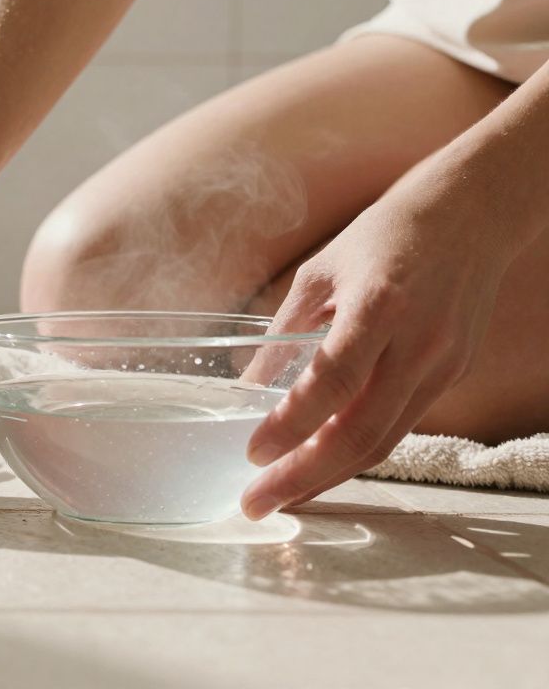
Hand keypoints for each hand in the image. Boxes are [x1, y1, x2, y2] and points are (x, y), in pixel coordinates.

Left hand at [241, 154, 515, 518]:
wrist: (472, 215)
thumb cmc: (385, 235)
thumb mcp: (321, 271)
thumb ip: (285, 332)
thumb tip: (247, 390)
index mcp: (379, 306)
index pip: (333, 381)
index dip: (291, 424)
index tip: (252, 453)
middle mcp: (417, 344)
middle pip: (360, 432)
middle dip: (303, 477)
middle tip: (255, 504)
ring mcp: (440, 365)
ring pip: (382, 442)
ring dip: (327, 478)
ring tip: (280, 498)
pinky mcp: (449, 376)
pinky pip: (398, 427)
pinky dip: (355, 454)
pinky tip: (319, 467)